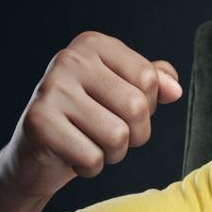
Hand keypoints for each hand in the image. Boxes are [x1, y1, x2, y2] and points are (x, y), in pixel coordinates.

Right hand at [0, 30, 183, 200]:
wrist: (36, 155)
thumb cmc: (87, 121)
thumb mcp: (122, 95)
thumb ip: (152, 84)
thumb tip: (174, 89)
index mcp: (93, 44)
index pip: (148, 79)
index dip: (146, 107)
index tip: (120, 110)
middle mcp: (69, 58)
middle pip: (136, 107)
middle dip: (133, 135)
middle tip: (107, 135)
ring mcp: (51, 88)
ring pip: (118, 136)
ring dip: (112, 153)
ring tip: (90, 144)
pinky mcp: (39, 122)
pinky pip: (93, 158)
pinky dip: (90, 167)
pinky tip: (71, 155)